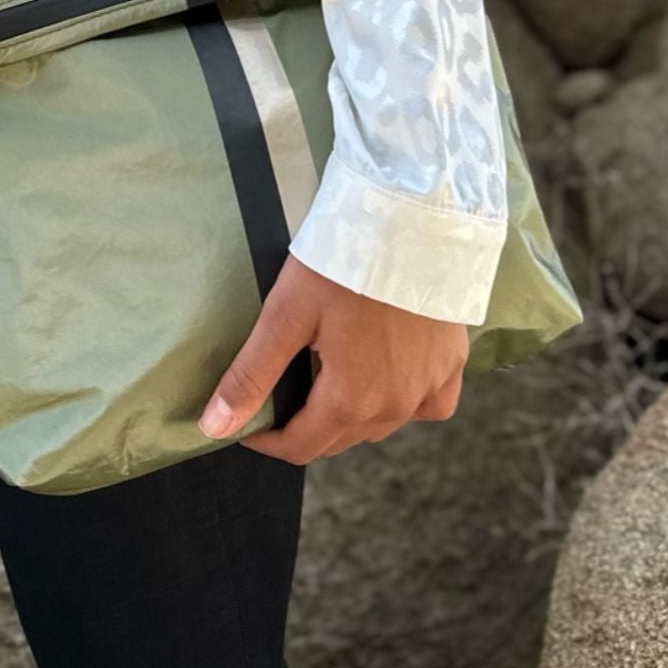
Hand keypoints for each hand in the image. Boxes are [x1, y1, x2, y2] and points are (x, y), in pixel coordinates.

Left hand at [196, 254, 469, 463]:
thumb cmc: (346, 261)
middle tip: (284, 392)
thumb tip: (214, 427)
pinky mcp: (452, 365)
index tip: (250, 424)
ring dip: (350, 415)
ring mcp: (428, 388)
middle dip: (305, 426)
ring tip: (327, 377)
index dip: (268, 440)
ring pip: (380, 425)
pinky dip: (404, 401)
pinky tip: (388, 375)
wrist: (415, 220)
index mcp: (351, 400)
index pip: (301, 447)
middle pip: (339, 438)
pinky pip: (426, 405)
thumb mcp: (287, 313)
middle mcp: (395, 407)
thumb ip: (252, 375)